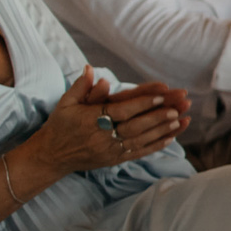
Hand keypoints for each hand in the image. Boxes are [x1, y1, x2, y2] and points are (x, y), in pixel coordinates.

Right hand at [25, 68, 186, 176]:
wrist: (50, 155)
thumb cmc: (59, 125)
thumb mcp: (65, 103)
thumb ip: (80, 86)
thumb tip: (90, 69)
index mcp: (91, 120)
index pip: (122, 110)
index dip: (143, 103)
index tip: (161, 93)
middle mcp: (102, 137)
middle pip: (135, 127)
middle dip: (158, 117)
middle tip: (178, 108)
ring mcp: (109, 150)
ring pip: (140, 141)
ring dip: (162, 131)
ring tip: (181, 120)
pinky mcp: (114, 160)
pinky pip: (138, 153)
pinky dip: (155, 146)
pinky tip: (171, 138)